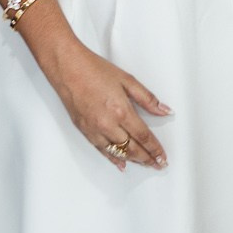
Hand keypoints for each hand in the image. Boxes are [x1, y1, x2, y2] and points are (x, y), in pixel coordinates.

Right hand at [37, 39, 172, 170]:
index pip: (143, 136)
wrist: (67, 68)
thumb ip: (147, 98)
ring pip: (118, 152)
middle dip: (148, 158)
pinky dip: (113, 158)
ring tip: (145, 164)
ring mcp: (94, 129)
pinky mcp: (84, 130)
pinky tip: (121, 163)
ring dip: (133, 160)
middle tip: (158, 164)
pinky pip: (102, 150)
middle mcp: (107, 124)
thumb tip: (165, 110)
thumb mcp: (127, 80)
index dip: (155, 148)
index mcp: (121, 111)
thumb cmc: (94, 70)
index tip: (162, 156)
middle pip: (132, 148)